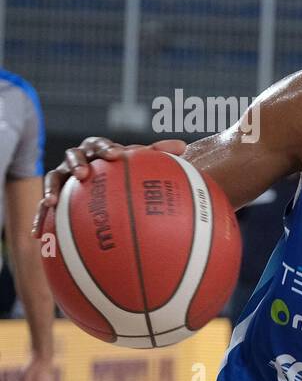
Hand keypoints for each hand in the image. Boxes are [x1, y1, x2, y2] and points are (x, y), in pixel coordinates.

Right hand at [34, 137, 186, 235]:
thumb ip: (157, 154)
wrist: (100, 179)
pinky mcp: (54, 195)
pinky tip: (38, 236)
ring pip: (52, 178)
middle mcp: (78, 160)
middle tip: (84, 174)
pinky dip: (40, 219)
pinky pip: (44, 208)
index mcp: (97, 150)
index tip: (116, 155)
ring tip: (51, 202)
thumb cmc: (123, 169)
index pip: (100, 144)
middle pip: (72, 156)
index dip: (106, 149)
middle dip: (76, 164)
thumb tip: (183, 145)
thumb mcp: (137, 162)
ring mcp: (63, 177)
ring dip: (50, 189)